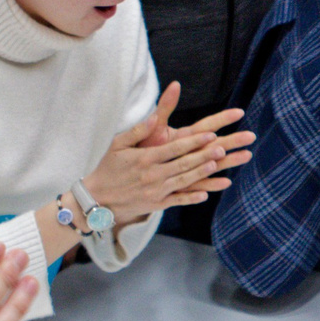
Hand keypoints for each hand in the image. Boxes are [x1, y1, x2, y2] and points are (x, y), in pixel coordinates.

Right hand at [87, 82, 255, 218]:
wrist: (96, 199)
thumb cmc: (108, 168)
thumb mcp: (118, 145)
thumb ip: (138, 131)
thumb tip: (155, 116)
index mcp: (145, 158)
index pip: (175, 148)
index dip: (194, 142)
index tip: (210, 135)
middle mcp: (152, 174)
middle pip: (183, 163)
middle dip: (204, 155)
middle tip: (222, 148)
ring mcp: (155, 191)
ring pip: (184, 181)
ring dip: (202, 173)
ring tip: (217, 165)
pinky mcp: (156, 204)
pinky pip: (177, 200)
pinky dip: (191, 198)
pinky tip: (206, 194)